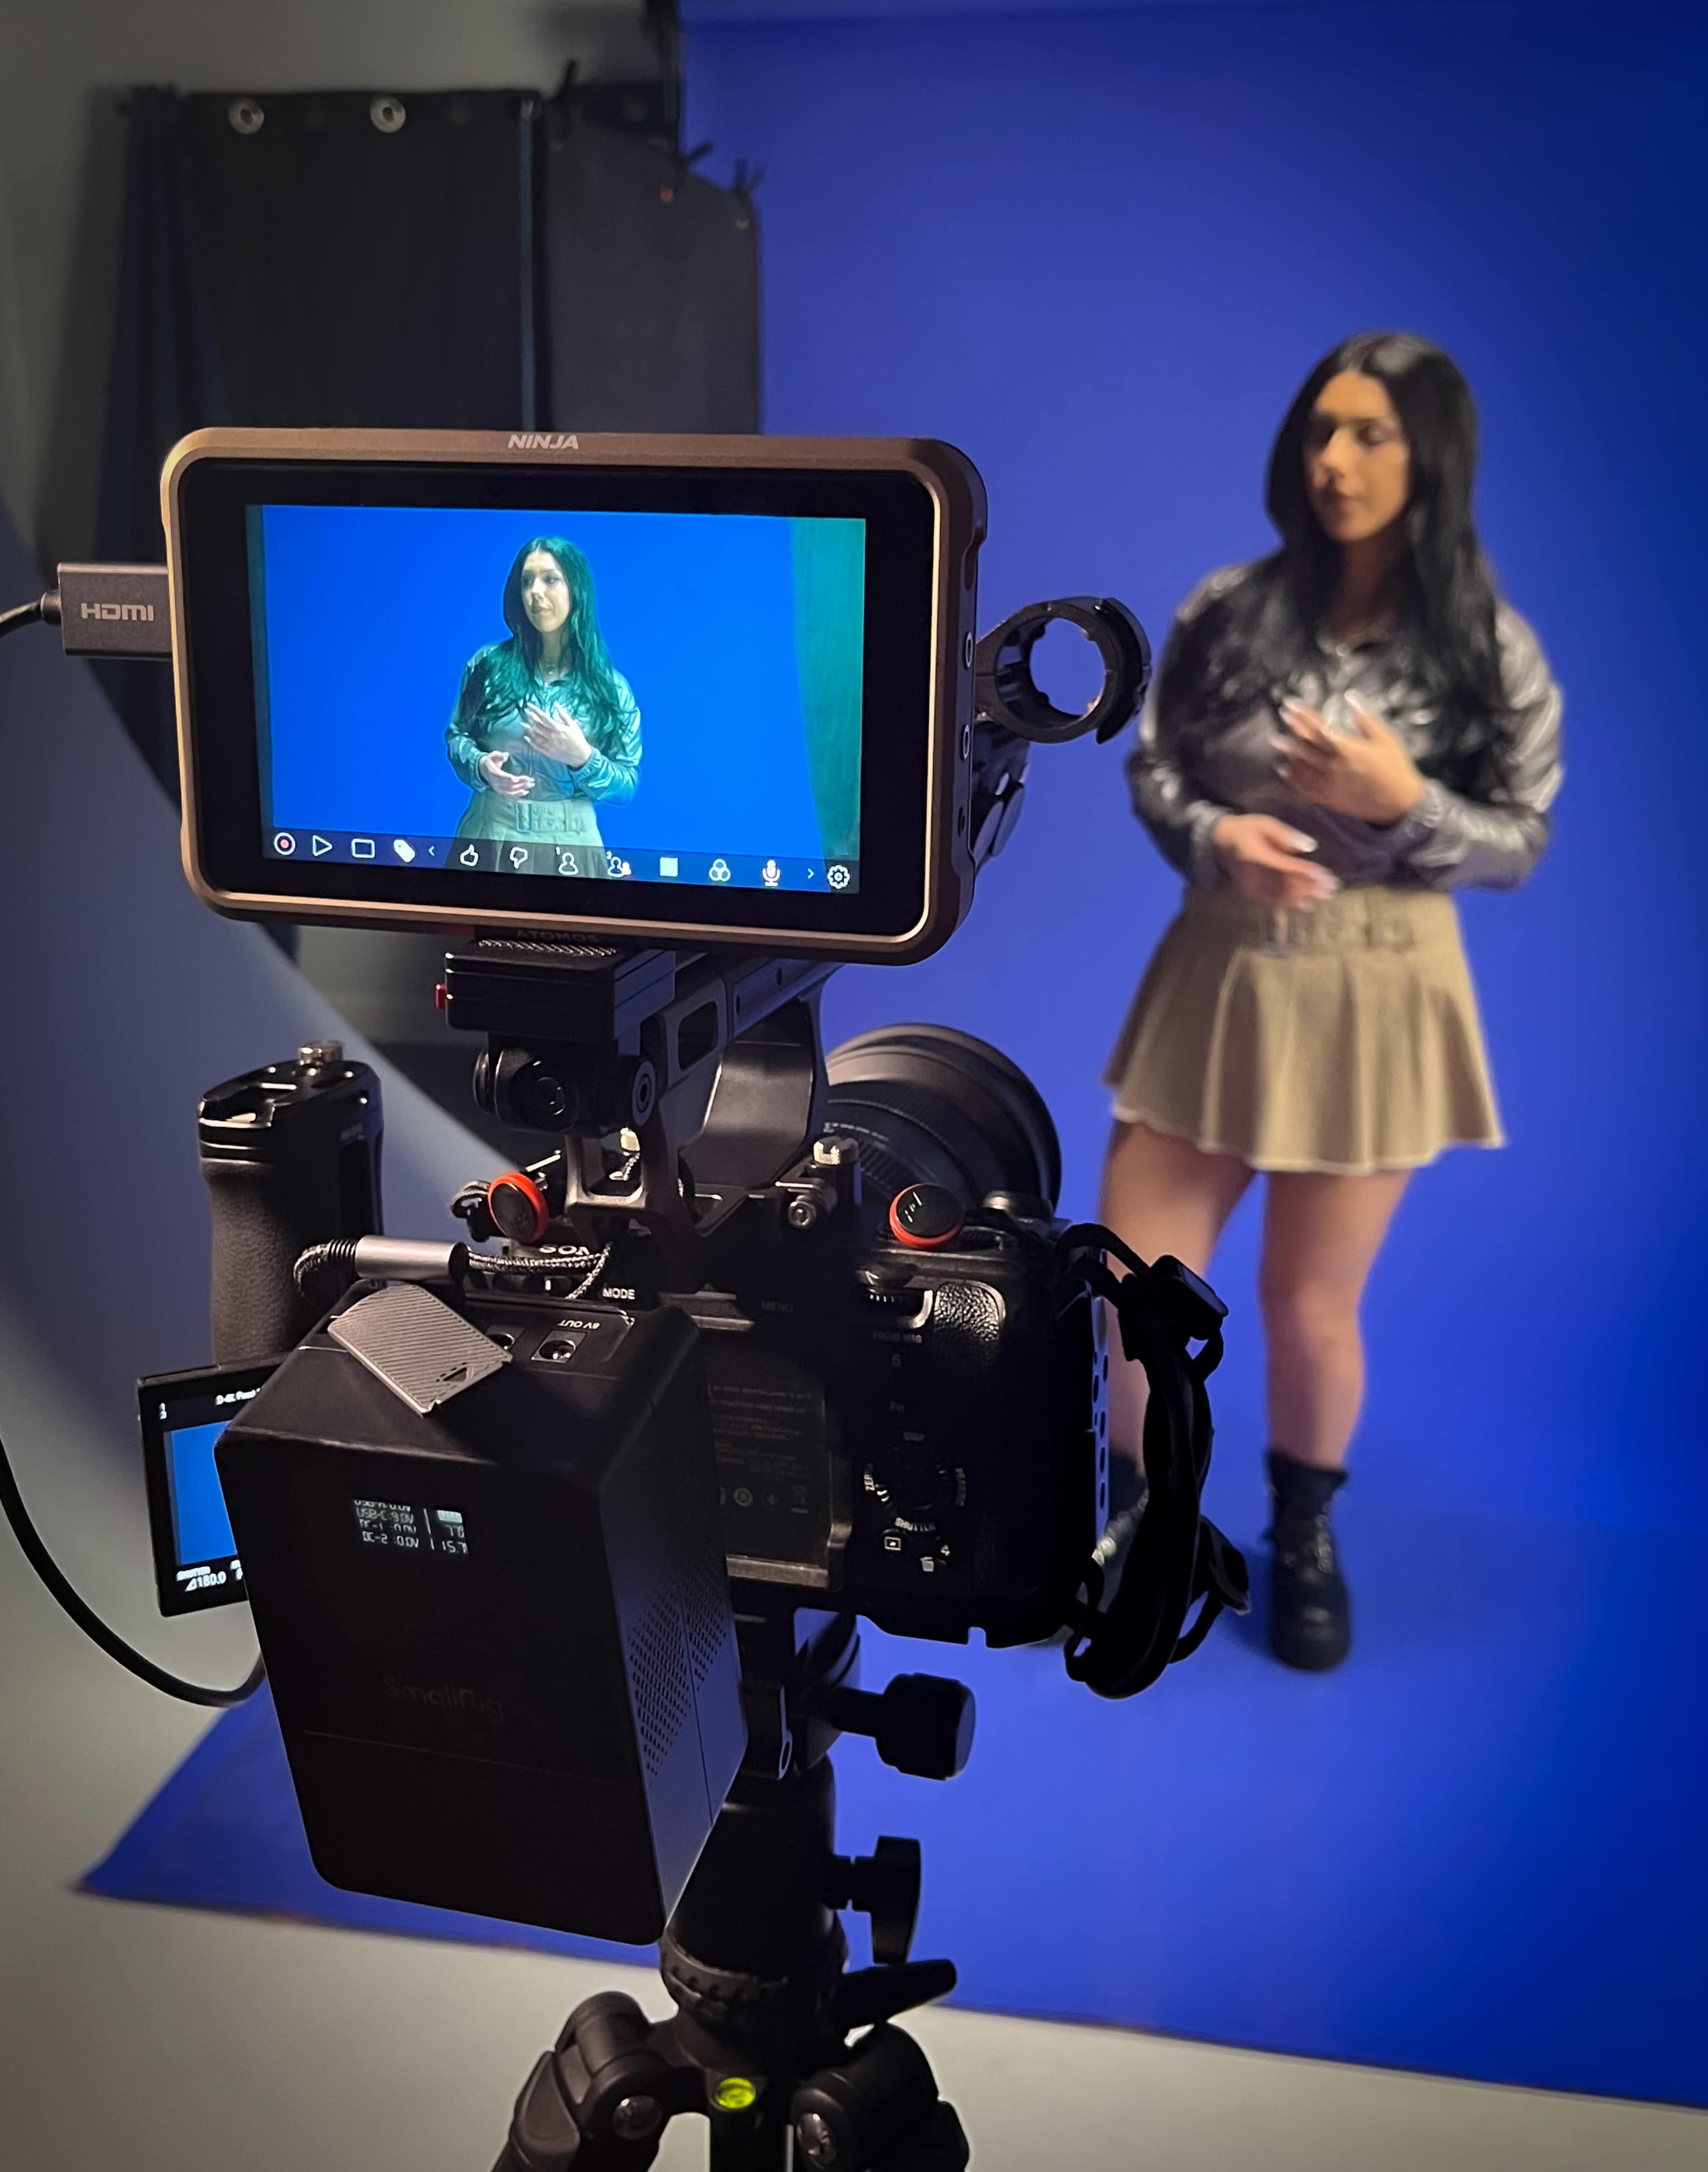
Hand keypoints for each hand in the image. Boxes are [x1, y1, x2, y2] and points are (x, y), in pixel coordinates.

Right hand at [477, 749, 533, 798]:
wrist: (484, 770)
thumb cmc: (491, 761)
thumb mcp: (493, 755)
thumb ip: (499, 754)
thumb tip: (506, 755)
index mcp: (493, 772)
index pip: (501, 776)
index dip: (509, 778)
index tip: (516, 779)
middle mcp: (495, 782)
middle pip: (509, 784)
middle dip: (520, 782)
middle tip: (531, 780)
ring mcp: (497, 788)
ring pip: (511, 790)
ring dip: (522, 788)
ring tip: (531, 784)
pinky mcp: (500, 791)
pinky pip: (509, 795)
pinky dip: (517, 794)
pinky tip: (526, 792)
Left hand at [522, 701, 592, 768]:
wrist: (581, 756)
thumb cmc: (578, 739)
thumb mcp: (573, 725)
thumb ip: (563, 715)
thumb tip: (555, 705)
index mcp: (558, 728)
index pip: (543, 717)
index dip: (535, 710)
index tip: (529, 705)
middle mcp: (551, 736)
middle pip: (538, 725)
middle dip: (530, 718)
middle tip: (525, 712)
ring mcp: (549, 745)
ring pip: (535, 736)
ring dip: (528, 729)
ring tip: (522, 723)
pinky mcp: (548, 753)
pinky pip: (537, 746)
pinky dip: (531, 742)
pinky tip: (526, 737)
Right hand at [1211, 813, 1339, 910]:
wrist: (1221, 843)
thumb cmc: (1246, 829)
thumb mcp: (1264, 823)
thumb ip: (1285, 834)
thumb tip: (1310, 846)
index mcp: (1255, 856)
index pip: (1286, 867)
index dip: (1308, 874)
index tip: (1327, 877)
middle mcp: (1252, 875)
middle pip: (1285, 885)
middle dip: (1310, 888)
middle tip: (1331, 889)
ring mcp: (1250, 887)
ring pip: (1279, 897)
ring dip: (1302, 898)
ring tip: (1323, 896)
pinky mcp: (1250, 893)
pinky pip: (1271, 903)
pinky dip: (1289, 905)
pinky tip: (1304, 906)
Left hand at [1274, 693, 1425, 823]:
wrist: (1400, 803)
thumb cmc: (1395, 767)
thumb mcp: (1385, 738)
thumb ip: (1366, 718)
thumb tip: (1351, 697)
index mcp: (1348, 749)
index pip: (1320, 728)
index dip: (1304, 715)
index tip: (1291, 705)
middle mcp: (1334, 766)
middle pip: (1307, 746)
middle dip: (1292, 731)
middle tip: (1280, 719)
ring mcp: (1330, 784)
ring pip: (1303, 767)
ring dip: (1289, 754)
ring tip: (1276, 743)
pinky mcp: (1329, 799)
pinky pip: (1306, 788)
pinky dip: (1293, 779)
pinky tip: (1283, 770)